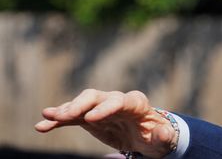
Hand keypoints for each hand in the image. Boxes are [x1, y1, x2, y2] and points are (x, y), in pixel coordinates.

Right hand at [35, 89, 175, 158]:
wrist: (146, 136)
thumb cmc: (155, 135)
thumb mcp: (162, 138)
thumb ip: (164, 135)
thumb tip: (165, 131)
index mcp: (136, 104)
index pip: (121, 101)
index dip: (106, 107)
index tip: (91, 118)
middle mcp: (116, 101)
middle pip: (97, 97)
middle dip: (81, 104)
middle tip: (65, 116)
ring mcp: (100, 108)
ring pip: (81, 104)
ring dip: (64, 109)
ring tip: (48, 116)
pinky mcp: (89, 118)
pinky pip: (72, 117)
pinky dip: (57, 121)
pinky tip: (42, 126)